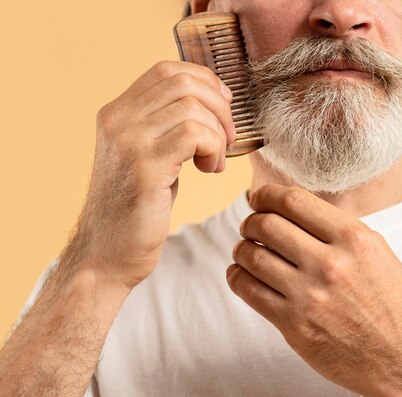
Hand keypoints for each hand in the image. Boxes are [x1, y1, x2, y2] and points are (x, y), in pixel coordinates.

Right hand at [73, 61, 233, 287]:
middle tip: (227, 137)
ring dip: (218, 133)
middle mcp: (117, 120)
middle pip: (183, 83)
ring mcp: (128, 142)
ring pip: (193, 107)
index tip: (224, 106)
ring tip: (215, 161)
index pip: (167, 70)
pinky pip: (195, 135)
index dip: (205, 80)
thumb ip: (166, 127)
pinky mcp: (144, 167)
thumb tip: (210, 104)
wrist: (107, 255)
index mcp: (117, 113)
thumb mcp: (147, 157)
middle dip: (219, 106)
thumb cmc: (136, 209)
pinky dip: (214, 149)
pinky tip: (210, 170)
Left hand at [228, 184, 401, 396]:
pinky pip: (248, 291)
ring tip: (245, 250)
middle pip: (267, 225)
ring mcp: (310, 296)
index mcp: (354, 239)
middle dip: (251, 221)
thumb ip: (337, 230)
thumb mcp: (377, 253)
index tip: (260, 198)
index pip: (293, 201)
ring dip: (242, 248)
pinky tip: (241, 274)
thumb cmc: (392, 305)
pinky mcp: (294, 325)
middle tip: (251, 226)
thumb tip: (293, 210)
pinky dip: (237, 277)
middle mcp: (330, 263)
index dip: (267, 195)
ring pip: (252, 256)